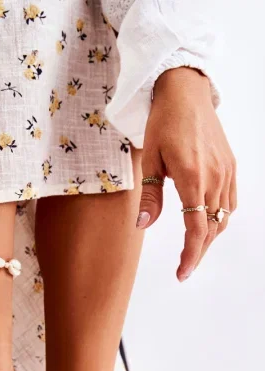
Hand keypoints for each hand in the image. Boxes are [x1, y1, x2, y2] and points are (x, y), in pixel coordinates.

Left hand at [137, 67, 236, 281]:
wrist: (186, 93)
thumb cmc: (163, 123)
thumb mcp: (149, 160)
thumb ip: (150, 195)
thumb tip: (144, 225)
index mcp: (192, 178)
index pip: (196, 228)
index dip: (190, 255)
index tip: (182, 273)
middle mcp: (215, 178)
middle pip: (212, 228)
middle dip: (198, 251)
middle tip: (184, 267)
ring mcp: (226, 172)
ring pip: (223, 217)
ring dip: (209, 236)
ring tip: (193, 248)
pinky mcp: (230, 166)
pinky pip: (231, 201)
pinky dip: (220, 217)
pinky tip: (207, 221)